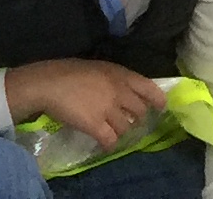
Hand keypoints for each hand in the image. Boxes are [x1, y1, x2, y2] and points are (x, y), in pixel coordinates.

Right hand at [3, 57, 167, 148]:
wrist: (50, 84)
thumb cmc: (70, 72)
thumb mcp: (100, 68)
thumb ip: (114, 80)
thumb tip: (122, 91)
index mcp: (121, 75)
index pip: (149, 87)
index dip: (157, 99)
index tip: (161, 107)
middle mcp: (120, 92)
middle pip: (139, 111)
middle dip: (137, 119)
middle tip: (130, 123)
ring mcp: (109, 109)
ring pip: (126, 128)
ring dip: (122, 132)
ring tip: (114, 133)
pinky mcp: (96, 126)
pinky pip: (111, 140)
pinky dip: (110, 144)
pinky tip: (106, 144)